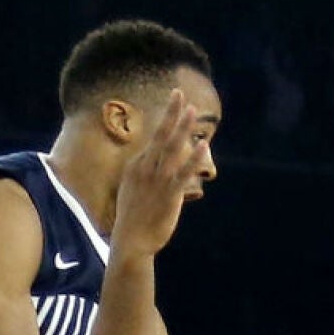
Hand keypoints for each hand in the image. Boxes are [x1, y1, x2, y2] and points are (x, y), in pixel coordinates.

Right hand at [110, 88, 202, 255]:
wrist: (130, 240)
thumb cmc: (133, 217)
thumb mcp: (133, 189)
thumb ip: (144, 175)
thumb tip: (152, 166)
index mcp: (136, 165)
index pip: (153, 138)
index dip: (166, 119)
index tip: (176, 101)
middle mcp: (145, 168)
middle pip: (161, 135)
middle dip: (172, 114)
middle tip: (180, 94)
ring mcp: (157, 180)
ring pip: (172, 148)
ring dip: (182, 128)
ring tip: (193, 111)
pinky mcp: (169, 194)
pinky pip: (184, 172)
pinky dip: (194, 158)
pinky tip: (203, 145)